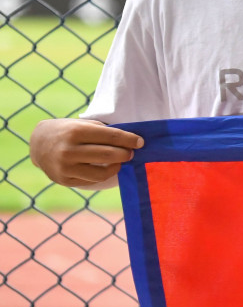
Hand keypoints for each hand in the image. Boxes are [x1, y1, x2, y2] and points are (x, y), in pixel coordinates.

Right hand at [28, 118, 143, 187]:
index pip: (110, 137)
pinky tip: (107, 168)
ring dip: (116, 167)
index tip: (140, 142)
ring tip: (120, 161)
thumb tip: (131, 142)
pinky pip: (91, 181)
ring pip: (102, 173)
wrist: (39, 143)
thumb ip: (103, 132)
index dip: (129, 140)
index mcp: (75, 132)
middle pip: (108, 155)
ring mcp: (65, 167)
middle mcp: (68, 150)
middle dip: (125, 154)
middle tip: (132, 152)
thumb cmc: (69, 131)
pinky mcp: (64, 180)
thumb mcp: (82, 124)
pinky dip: (103, 175)